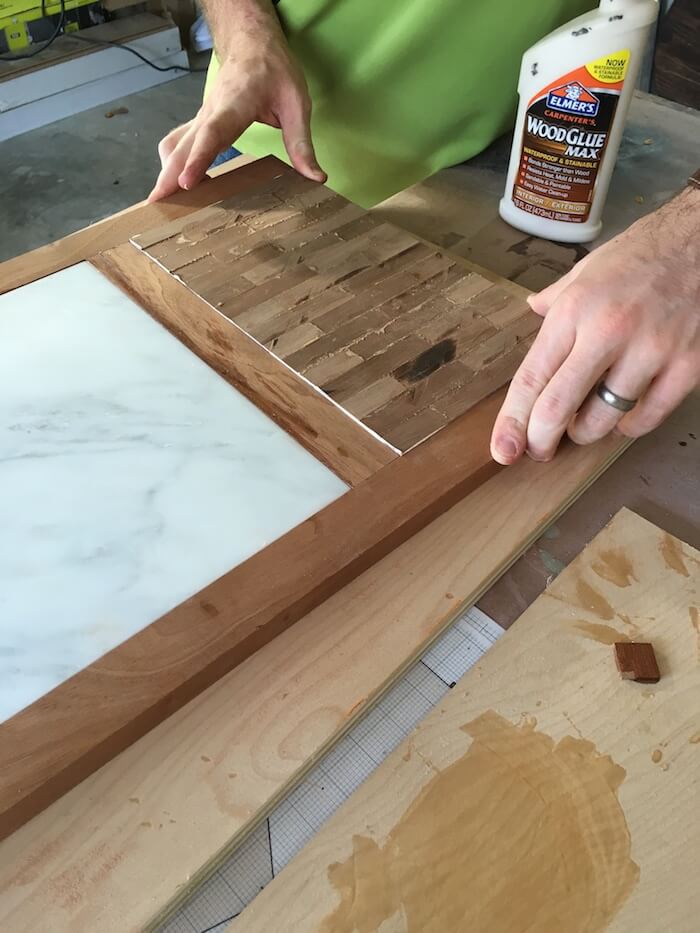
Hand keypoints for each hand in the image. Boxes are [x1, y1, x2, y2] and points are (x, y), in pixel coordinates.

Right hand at [148, 4, 324, 201]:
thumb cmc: (275, 70)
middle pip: (184, 146)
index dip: (198, 160)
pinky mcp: (199, 122)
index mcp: (234, 105)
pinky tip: (174, 186)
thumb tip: (316, 177)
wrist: (252, 42)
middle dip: (169, 175)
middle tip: (158, 204)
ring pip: (175, 145)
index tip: (187, 183)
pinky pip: (179, 143)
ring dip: (165, 171)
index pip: (212, 135)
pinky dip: (171, 164)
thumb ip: (302, 143)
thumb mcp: (297, 104)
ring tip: (160, 202)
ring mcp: (201, 117)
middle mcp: (211, 112)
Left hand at [490, 186, 699, 463]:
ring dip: (586, 432)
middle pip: (558, 407)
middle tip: (537, 451)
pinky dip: (628, 426)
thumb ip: (556, 299)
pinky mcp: (686, 365)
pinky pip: (647, 417)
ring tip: (583, 424)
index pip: (531, 378)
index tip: (503, 450)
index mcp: (573, 310)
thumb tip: (531, 309)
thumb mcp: (586, 269)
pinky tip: (622, 417)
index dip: (513, 421)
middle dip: (541, 440)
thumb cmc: (641, 254)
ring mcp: (650, 351)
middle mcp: (607, 332)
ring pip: (604, 420)